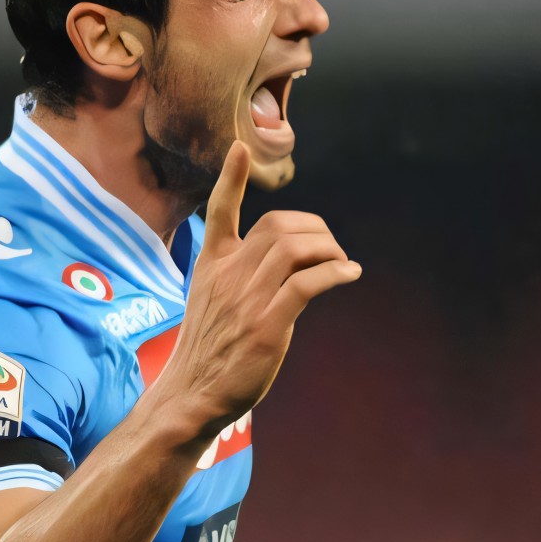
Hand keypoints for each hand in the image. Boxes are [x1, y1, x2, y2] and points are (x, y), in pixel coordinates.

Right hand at [157, 141, 361, 436]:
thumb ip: (236, 274)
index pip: (218, 212)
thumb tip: (279, 260)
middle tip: (331, 247)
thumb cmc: (208, 349)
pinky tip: (348, 274)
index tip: (239, 148)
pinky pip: (307, 283)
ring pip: (294, 249)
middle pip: (278, 227)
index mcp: (211, 265)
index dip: (230, 179)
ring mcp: (246, 300)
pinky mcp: (266, 326)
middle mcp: (227, 275)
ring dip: (328, 249)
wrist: (192, 393)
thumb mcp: (211, 300)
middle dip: (315, 229)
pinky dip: (334, 272)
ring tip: (342, 262)